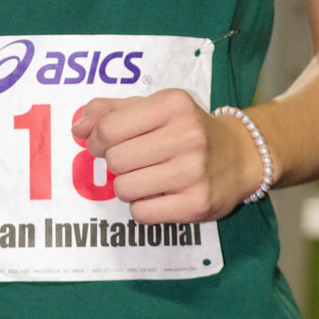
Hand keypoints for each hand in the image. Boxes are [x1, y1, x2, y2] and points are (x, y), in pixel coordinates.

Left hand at [71, 89, 262, 222]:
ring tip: (147, 177)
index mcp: (173, 105)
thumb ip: (111, 111)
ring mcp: (195, 172)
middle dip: (115, 164)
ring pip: (125, 188)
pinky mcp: (198, 204)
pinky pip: (142, 213)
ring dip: (128, 186)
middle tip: (131, 162)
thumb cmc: (188, 128)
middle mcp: (187, 136)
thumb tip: (76, 127)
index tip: (101, 144)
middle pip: (116, 160)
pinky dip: (142, 207)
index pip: (109, 128)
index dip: (96, 140)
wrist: (241, 155)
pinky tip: (159, 195)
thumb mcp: (154, 107)